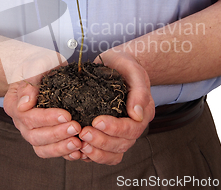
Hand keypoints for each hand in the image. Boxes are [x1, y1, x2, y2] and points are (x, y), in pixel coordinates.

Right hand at [3, 73, 84, 160]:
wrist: (45, 70)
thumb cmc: (40, 65)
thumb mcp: (36, 65)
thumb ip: (30, 80)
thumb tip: (24, 104)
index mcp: (14, 104)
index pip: (27, 117)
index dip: (46, 118)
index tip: (66, 115)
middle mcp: (21, 122)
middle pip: (34, 136)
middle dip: (57, 134)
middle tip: (76, 128)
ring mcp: (32, 132)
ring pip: (41, 148)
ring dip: (61, 148)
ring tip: (78, 143)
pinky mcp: (46, 139)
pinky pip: (52, 152)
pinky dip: (65, 154)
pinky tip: (79, 151)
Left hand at [78, 49, 154, 164]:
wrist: (115, 64)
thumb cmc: (125, 65)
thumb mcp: (134, 70)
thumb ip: (139, 91)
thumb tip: (137, 114)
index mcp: (142, 114)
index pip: (132, 129)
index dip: (115, 129)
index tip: (97, 121)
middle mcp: (133, 127)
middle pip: (122, 145)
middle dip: (102, 142)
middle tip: (83, 132)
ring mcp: (120, 133)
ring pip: (113, 154)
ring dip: (96, 152)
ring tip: (80, 144)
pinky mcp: (107, 135)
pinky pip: (102, 153)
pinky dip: (91, 155)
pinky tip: (78, 149)